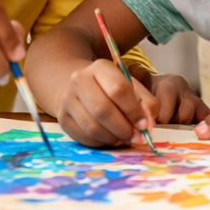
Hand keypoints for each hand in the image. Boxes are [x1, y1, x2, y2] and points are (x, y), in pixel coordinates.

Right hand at [59, 65, 209, 147]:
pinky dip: (100, 142)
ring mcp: (67, 99)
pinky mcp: (62, 118)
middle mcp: (79, 80)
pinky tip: (110, 138)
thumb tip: (148, 125)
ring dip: (113, 138)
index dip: (134, 111)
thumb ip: (147, 104)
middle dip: (123, 128)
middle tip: (136, 138)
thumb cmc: (113, 88)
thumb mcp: (134, 88)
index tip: (144, 125)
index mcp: (101, 67)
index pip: (118, 90)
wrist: (83, 87)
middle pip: (103, 110)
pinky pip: (83, 137)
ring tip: (124, 139)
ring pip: (92, 127)